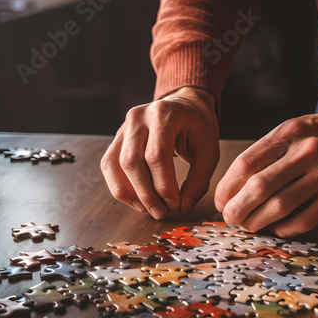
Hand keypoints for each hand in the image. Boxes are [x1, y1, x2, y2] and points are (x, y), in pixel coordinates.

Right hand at [101, 87, 219, 218]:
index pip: (157, 155)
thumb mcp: (209, 150)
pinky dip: (120, 186)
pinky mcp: (117, 136)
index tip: (175, 204)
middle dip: (146, 194)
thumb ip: (198, 180)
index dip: (164, 185)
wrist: (185, 105)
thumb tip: (183, 208)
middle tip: (161, 212)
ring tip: (148, 209)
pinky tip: (137, 199)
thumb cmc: (198, 126)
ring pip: (114, 164)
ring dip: (129, 193)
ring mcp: (124, 125)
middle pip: (131, 161)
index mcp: (165, 114)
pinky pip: (109, 164)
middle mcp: (139, 117)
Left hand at [214, 107, 317, 236]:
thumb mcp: (292, 130)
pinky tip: (275, 228)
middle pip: (259, 187)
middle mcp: (307, 151)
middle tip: (230, 218)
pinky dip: (285, 228)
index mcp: (289, 132)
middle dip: (237, 208)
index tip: (220, 200)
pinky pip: (305, 219)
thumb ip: (266, 152)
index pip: (246, 163)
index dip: (227, 187)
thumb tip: (233, 187)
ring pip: (280, 206)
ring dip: (257, 221)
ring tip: (247, 225)